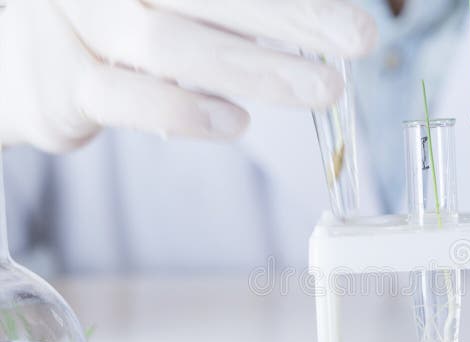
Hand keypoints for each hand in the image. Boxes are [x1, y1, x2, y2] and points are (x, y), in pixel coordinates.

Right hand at [0, 0, 376, 151]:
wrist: (14, 63)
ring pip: (170, 42)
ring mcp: (74, 23)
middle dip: (292, 18)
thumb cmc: (112, 26)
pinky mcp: (61, 86)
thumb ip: (225, 9)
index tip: (356, 24)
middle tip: (357, 42)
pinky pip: (128, 98)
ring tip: (321, 90)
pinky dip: (187, 112)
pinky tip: (235, 124)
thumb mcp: (168, 5)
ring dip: (256, 69)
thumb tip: (315, 18)